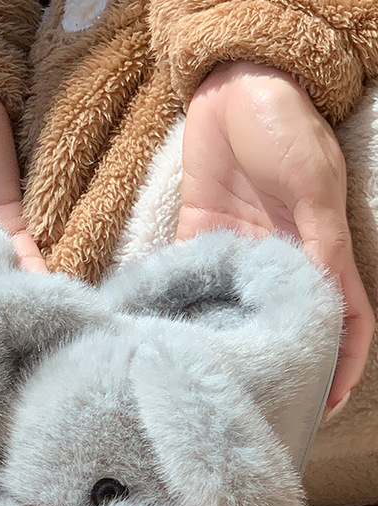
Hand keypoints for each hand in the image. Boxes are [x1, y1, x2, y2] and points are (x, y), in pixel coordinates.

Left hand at [178, 61, 373, 414]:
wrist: (234, 85)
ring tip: (219, 384)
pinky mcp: (199, 238)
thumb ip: (315, 242)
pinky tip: (179, 339)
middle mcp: (280, 256)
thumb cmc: (284, 123)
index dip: (340, 363)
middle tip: (263, 404)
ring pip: (239, 310)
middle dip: (282, 363)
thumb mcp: (312, 182)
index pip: (341, 318)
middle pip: (285, 322)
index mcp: (318, 247)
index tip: (327, 406)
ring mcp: (238, 250)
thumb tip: (321, 298)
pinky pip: (194, 281)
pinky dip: (188, 308)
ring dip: (232, 344)